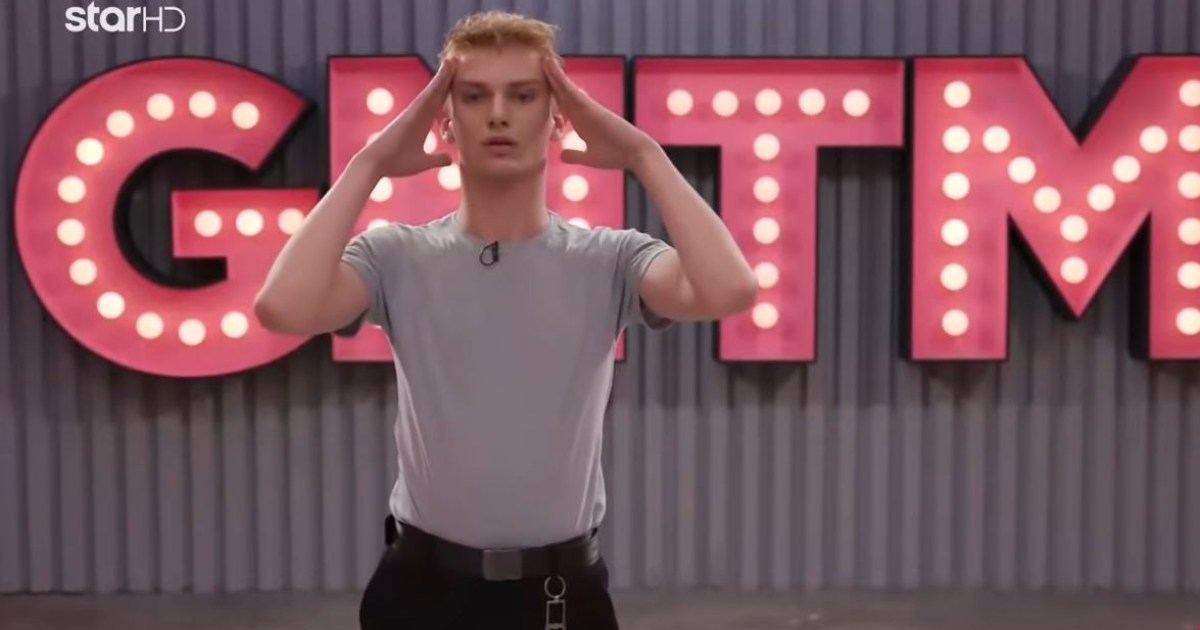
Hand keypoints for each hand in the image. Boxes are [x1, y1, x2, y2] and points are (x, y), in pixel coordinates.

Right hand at [358, 58, 456, 177]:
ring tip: (454, 60)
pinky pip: (428, 94)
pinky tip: (447, 70)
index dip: (450, 91)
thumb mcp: (423, 162)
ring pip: (434, 90)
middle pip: (438, 93)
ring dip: (444, 74)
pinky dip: (438, 82)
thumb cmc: (396, 163)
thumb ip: (436, 159)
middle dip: (448, 78)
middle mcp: (419, 114)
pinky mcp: (412, 112)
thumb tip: (449, 158)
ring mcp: (415, 111)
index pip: (440, 104)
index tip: (461, 80)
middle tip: (459, 62)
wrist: (376, 164)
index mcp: (423, 123)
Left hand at [543, 57, 658, 170]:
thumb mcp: (589, 157)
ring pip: (563, 87)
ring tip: (540, 57)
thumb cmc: (615, 155)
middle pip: (560, 92)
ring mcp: (584, 106)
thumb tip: (562, 154)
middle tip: (536, 63)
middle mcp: (581, 110)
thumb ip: (575, 154)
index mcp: (580, 121)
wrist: (635, 153)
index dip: (548, 96)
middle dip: (548, 80)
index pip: (559, 105)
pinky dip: (558, 77)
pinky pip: (569, 89)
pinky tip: (548, 65)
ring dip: (551, 71)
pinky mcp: (588, 106)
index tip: (534, 87)